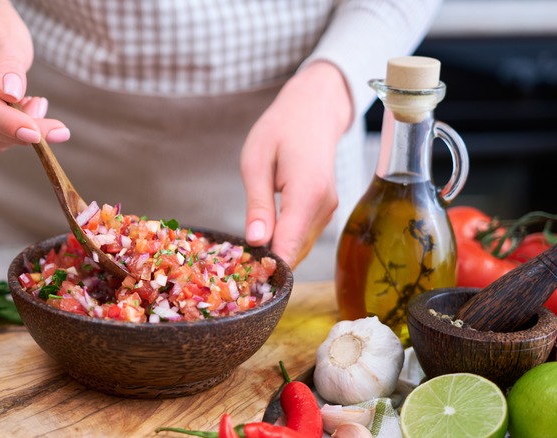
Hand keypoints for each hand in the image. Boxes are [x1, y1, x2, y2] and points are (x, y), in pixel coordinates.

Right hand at [0, 0, 69, 151]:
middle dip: (15, 131)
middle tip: (54, 128)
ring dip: (12, 134)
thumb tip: (11, 95)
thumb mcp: (8, 38)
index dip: (4, 119)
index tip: (36, 133)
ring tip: (37, 108)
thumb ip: (9, 65)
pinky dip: (5, 135)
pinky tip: (23, 115)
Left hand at [241, 61, 352, 268]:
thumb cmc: (280, 130)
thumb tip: (256, 242)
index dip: (268, 269)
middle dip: (268, 266)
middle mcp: (324, 207)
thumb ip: (258, 204)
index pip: (289, 246)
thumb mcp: (256, 161)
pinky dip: (283, 244)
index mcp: (307, 193)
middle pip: (295, 253)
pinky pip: (302, 237)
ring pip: (299, 248)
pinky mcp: (324, 212)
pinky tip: (261, 241)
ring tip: (244, 259)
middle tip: (235, 273)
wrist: (313, 111)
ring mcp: (328, 211)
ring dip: (275, 256)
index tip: (244, 283)